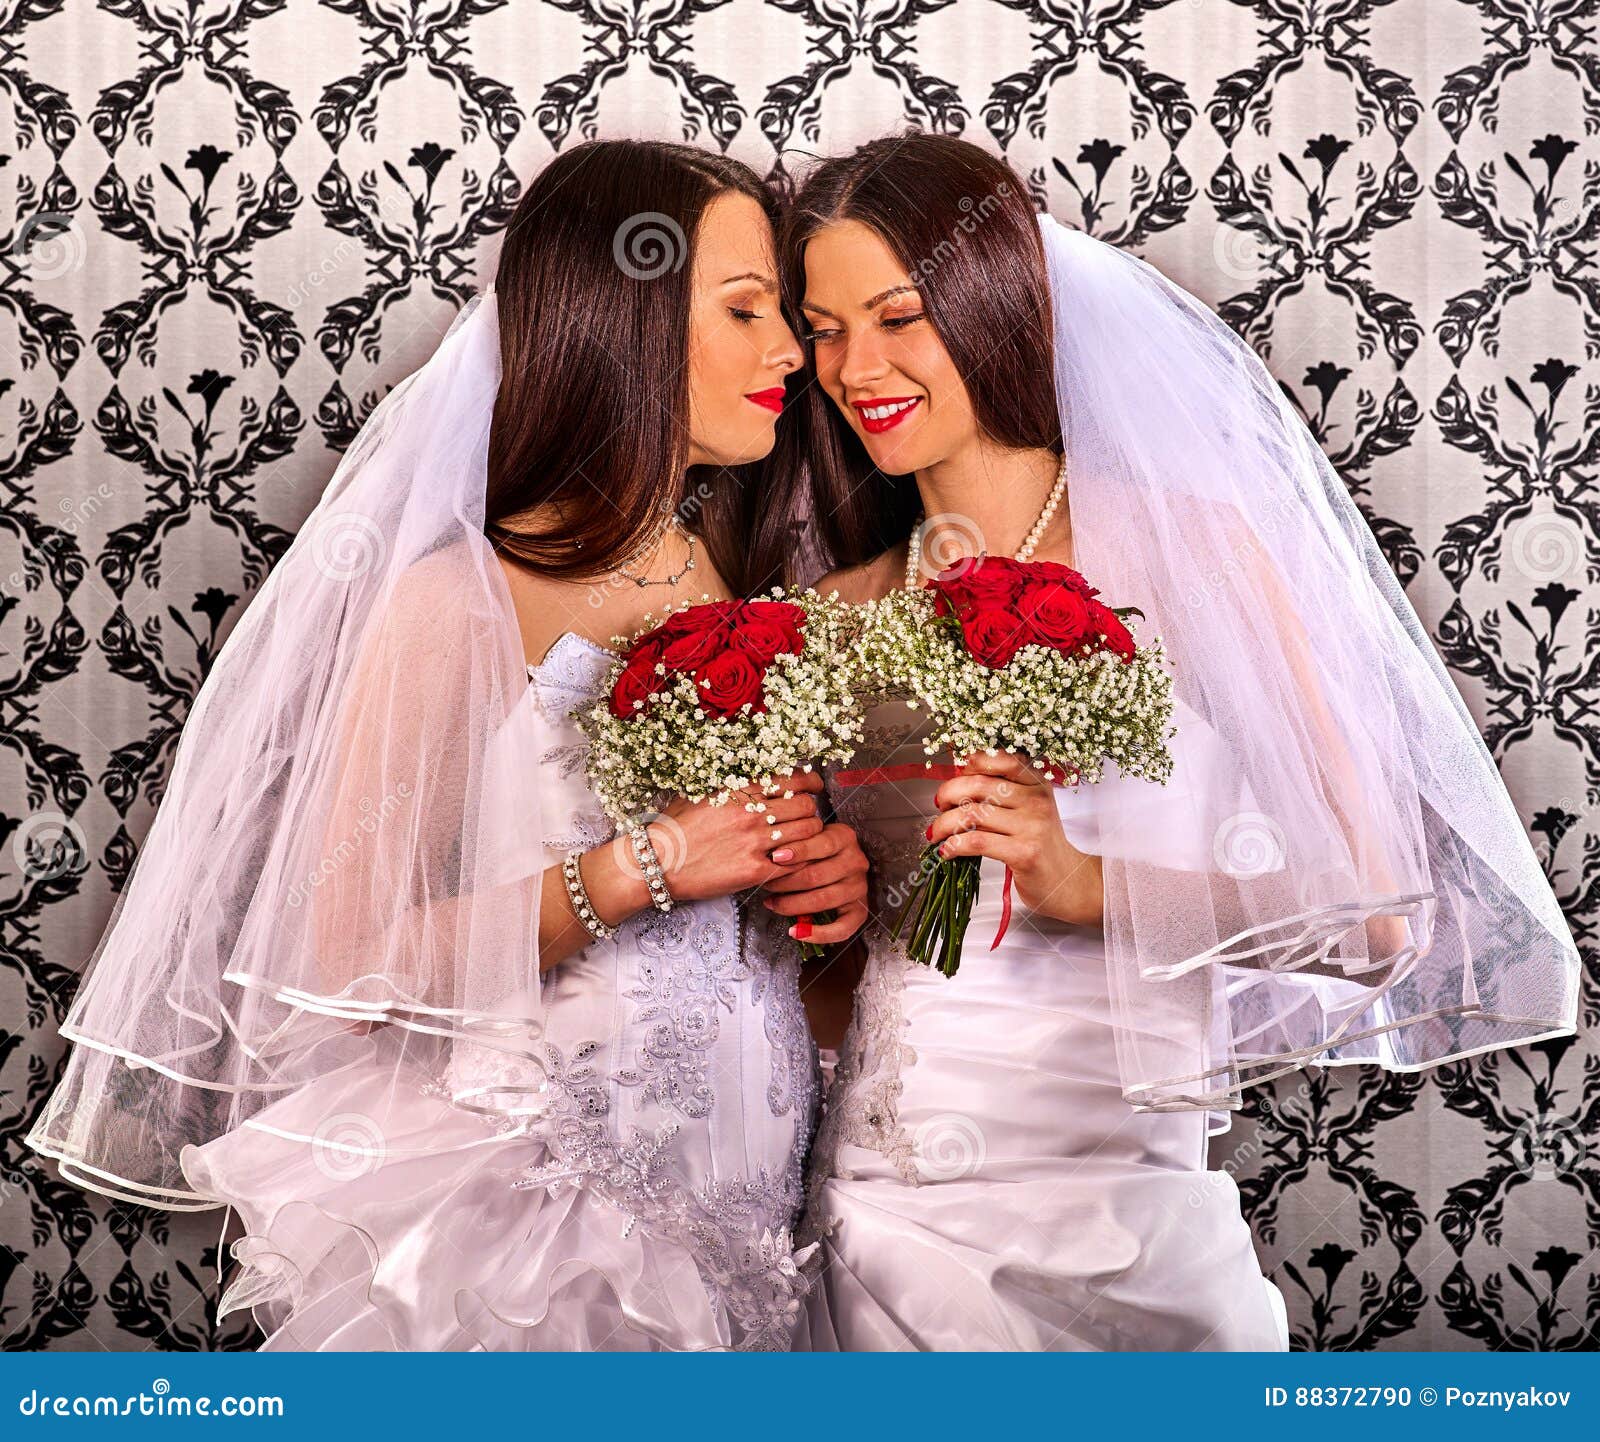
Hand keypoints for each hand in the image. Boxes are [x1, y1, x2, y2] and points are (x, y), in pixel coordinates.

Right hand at [639, 768, 827, 904]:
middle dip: (812, 813)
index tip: (815, 788)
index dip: (811, 783)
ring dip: (810, 838)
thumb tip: (754, 778)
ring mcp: (754, 842)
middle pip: (806, 807)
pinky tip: (791, 864)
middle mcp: (751, 813)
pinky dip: (799, 863)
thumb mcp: (701, 794)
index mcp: (740, 791)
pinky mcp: (754, 871)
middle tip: (808, 820)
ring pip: (806, 834)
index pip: (793, 780)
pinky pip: (794, 864)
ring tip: (802, 843)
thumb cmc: (675, 829)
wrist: (656, 863)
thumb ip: (731, 786)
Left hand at [760, 821, 870, 943]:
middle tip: (766, 885)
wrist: (838, 860)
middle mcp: (856, 862)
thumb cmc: (816, 848)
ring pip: (822, 900)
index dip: (798, 851)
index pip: (822, 844)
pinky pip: (842, 928)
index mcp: (845, 838)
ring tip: (773, 904)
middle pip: (817, 875)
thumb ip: (796, 841)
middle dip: (785, 882)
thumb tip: (774, 857)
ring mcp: (859, 886)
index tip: (775, 857)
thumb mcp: (809, 836)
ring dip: (792, 905)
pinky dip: (818, 934)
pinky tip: (796, 931)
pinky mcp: (860, 910)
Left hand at [927, 750, 1102, 925]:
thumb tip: (958, 777)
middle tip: (939, 806)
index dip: (972, 764)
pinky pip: (977, 842)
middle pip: (978, 785)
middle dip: (948, 794)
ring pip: (972, 814)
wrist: (1067, 880)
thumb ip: (1000, 791)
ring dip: (943, 824)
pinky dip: (954, 845)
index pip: (1001, 758)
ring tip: (936, 833)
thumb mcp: (1027, 808)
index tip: (955, 779)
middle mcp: (1036, 800)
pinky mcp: (1024, 853)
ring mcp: (1032, 826)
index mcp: (1037, 783)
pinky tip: (947, 851)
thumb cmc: (1039, 843)